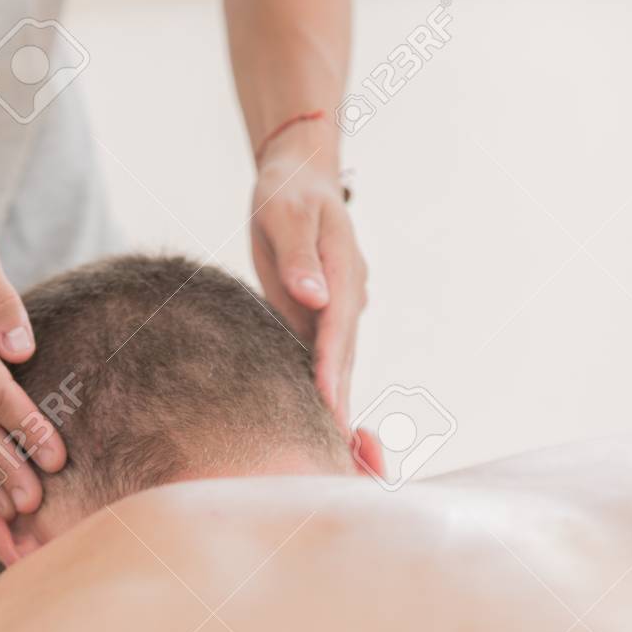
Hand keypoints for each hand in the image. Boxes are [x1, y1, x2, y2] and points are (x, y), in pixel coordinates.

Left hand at [250, 122, 365, 425]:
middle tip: (335, 450)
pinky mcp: (316, 318)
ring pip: (336, 364)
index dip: (333, 367)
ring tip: (329, 452)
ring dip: (334, 404)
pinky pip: (319, 360)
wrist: (297, 179)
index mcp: (342, 273)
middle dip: (340, 401)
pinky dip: (319, 391)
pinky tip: (312, 424)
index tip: (329, 402)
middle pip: (344, 357)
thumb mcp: (286, 214)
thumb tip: (314, 296)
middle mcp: (345, 299)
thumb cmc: (287, 191)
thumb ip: (299, 257)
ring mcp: (334, 312)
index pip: (338, 328)